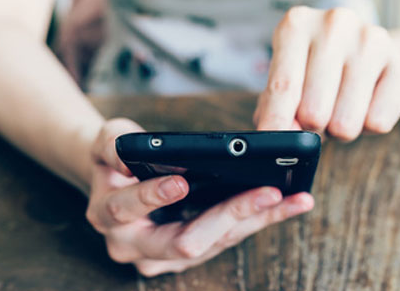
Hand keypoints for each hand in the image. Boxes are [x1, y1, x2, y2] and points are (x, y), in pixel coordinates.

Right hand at [85, 118, 314, 275]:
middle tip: (267, 191)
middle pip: (185, 241)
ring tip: (294, 198)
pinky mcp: (195, 252)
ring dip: (257, 218)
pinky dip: (261, 219)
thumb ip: (111, 144)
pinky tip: (290, 204)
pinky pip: (231, 238)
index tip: (182, 183)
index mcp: (108, 216)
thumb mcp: (105, 142)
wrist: (120, 186)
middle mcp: (135, 246)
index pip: (126, 210)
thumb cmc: (116, 160)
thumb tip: (130, 153)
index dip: (153, 197)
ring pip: (217, 243)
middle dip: (229, 215)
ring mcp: (167, 256)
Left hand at [254, 6, 399, 140]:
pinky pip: (378, 123)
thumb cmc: (319, 72)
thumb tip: (281, 136)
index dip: (277, 121)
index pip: (283, 86)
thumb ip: (277, 108)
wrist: (374, 54)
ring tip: (340, 108)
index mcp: (297, 25)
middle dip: (312, 127)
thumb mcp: (290, 82)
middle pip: (314, 110)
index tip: (275, 143)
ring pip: (346, 123)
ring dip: (339, 130)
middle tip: (316, 116)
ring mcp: (372, 40)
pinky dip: (368, 127)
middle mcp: (334, 24)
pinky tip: (366, 104)